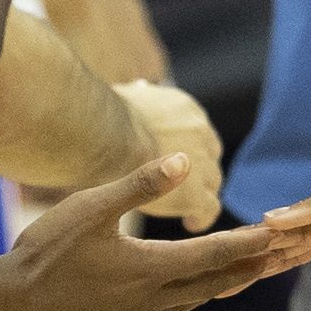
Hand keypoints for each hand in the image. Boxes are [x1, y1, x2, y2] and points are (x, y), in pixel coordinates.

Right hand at [0, 154, 310, 310]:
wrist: (10, 307)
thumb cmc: (47, 251)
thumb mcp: (93, 206)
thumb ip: (140, 184)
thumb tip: (185, 162)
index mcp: (151, 266)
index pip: (213, 254)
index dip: (245, 244)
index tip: (272, 234)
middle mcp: (150, 298)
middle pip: (209, 285)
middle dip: (241, 270)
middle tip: (269, 259)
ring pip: (185, 305)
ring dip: (212, 291)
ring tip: (228, 280)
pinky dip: (174, 310)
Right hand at [113, 81, 223, 232]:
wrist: (104, 139)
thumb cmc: (99, 120)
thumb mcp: (127, 94)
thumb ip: (140, 96)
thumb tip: (142, 87)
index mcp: (183, 108)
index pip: (197, 130)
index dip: (188, 148)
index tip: (176, 160)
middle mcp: (199, 131)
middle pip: (208, 156)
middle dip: (195, 171)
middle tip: (181, 187)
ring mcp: (201, 162)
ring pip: (211, 182)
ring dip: (198, 193)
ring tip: (186, 209)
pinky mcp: (195, 193)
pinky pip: (208, 208)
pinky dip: (200, 217)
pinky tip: (190, 224)